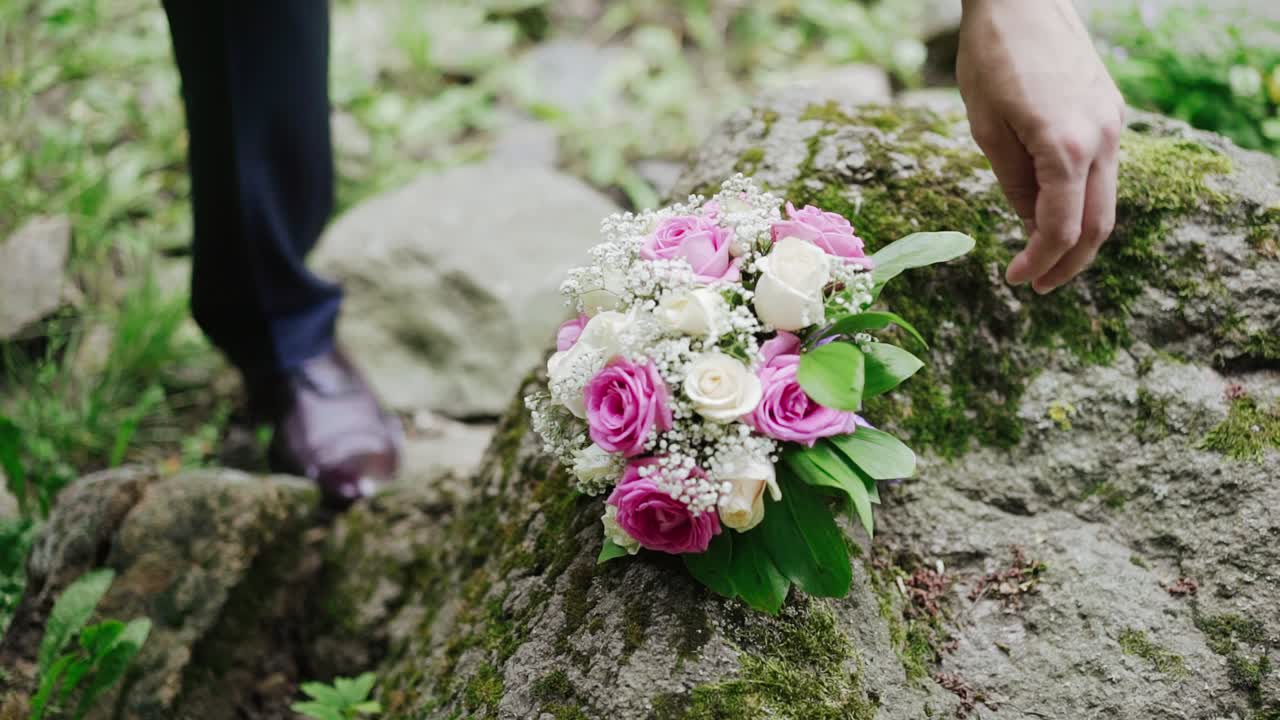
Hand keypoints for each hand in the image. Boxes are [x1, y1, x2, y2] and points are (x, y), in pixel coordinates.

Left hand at [957, 0, 1125, 293]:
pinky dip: (1081, 200)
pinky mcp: (1109, 112)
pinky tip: (1050, 210)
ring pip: (1106, 200)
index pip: (1062, 228)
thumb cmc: (992, 57)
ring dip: (1079, 236)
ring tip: (1044, 257)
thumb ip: (1012, 181)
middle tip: (1038, 286)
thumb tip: (1029, 223)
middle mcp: (1101, 138)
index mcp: (1066, 146)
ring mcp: (1112, 124)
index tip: (1015, 280)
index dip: (1039, 262)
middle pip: (1098, 225)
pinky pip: (1102, 171)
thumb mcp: (987, 128)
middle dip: (1069, 263)